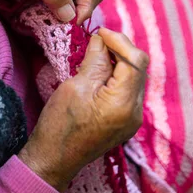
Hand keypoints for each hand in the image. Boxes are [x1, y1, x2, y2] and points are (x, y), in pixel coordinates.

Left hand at [0, 0, 106, 24]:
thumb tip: (71, 17)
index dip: (87, 6)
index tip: (72, 23)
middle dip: (78, 13)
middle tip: (63, 27)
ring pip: (72, 5)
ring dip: (64, 18)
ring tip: (50, 26)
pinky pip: (55, 9)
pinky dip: (51, 18)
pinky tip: (40, 23)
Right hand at [18, 29, 148, 192]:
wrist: (53, 160)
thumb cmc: (59, 125)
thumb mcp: (75, 86)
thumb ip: (95, 60)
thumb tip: (102, 39)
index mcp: (124, 104)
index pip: (136, 60)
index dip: (120, 41)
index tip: (99, 32)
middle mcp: (135, 113)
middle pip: (139, 68)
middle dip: (120, 50)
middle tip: (96, 40)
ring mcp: (132, 119)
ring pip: (134, 78)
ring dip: (118, 62)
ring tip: (95, 55)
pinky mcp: (124, 122)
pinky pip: (127, 91)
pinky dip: (116, 77)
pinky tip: (98, 73)